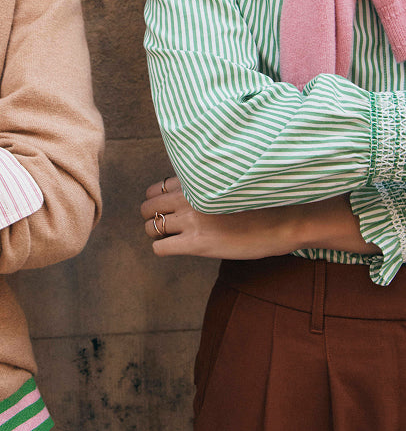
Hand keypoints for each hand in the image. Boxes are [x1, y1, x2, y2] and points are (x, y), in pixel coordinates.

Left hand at [141, 175, 299, 259]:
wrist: (282, 221)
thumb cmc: (259, 204)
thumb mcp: (225, 184)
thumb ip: (202, 186)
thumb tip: (186, 192)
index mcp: (194, 181)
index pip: (155, 189)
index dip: (158, 202)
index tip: (169, 211)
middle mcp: (188, 197)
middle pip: (147, 207)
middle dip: (152, 218)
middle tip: (167, 227)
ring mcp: (191, 220)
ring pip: (150, 227)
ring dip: (157, 234)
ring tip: (174, 238)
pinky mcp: (197, 243)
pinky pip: (160, 248)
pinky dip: (163, 249)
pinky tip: (179, 248)